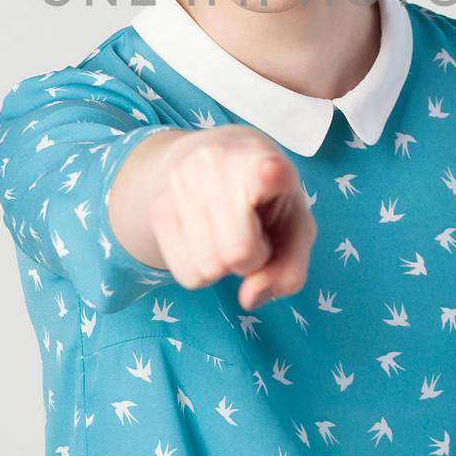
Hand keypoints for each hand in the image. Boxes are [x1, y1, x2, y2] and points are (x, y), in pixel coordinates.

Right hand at [149, 125, 316, 310]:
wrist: (221, 157)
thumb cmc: (269, 200)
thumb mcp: (295, 229)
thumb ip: (289, 271)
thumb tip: (248, 299)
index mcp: (265, 161)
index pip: (268, 172)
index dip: (271, 175)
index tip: (272, 171)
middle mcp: (220, 163)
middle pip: (237, 253)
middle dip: (251, 259)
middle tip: (253, 233)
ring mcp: (183, 182)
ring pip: (207, 268)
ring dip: (225, 265)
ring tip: (231, 231)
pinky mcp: (160, 206)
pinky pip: (185, 274)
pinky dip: (203, 271)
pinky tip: (209, 238)